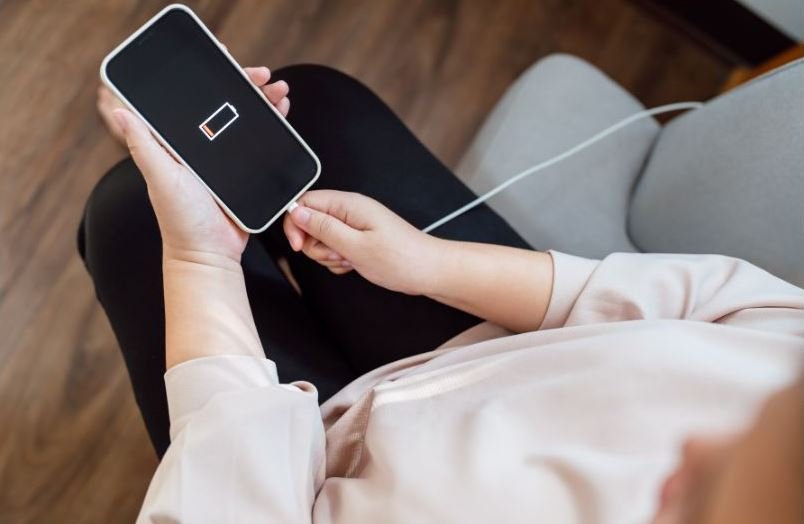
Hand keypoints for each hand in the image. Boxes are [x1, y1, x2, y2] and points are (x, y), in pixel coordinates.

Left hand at [108, 67, 289, 265]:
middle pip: (227, 106)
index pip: (198, 101)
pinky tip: (282, 113)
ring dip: (264, 102)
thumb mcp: (160, 179)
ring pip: (247, 121)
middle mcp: (203, 147)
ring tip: (280, 92)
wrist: (210, 254)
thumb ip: (144, 145)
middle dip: (246, 86)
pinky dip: (273, 126)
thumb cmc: (181, 221)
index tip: (230, 63)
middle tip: (263, 75)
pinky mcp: (246, 173)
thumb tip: (120, 110)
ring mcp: (226, 159)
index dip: (214, 79)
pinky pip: (261, 143)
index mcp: (180, 143)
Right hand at [283, 190, 442, 294]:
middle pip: (310, 223)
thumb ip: (324, 228)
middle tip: (338, 254)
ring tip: (351, 260)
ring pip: (321, 240)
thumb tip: (297, 212)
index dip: (295, 224)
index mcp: (349, 205)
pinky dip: (339, 261)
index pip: (304, 202)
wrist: (429, 271)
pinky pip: (335, 250)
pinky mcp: (358, 239)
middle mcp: (351, 211)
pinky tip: (355, 264)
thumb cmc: (402, 258)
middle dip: (316, 245)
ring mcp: (354, 226)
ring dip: (329, 255)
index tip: (299, 245)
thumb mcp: (356, 246)